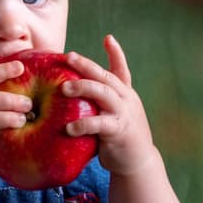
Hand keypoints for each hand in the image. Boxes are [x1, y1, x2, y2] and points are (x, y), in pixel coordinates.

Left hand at [62, 35, 156, 175]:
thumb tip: (70, 94)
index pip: (121, 70)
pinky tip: (69, 128)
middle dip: (86, 65)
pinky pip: (100, 124)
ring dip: (83, 88)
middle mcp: (126, 99)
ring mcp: (124, 113)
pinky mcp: (120, 131)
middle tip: (68, 56)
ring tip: (64, 88)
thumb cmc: (118, 139)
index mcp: (124, 94)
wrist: (138, 164)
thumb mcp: (111, 116)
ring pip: (104, 93)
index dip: (116, 53)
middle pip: (105, 76)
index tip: (108, 38)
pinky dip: (84, 124)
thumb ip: (98, 105)